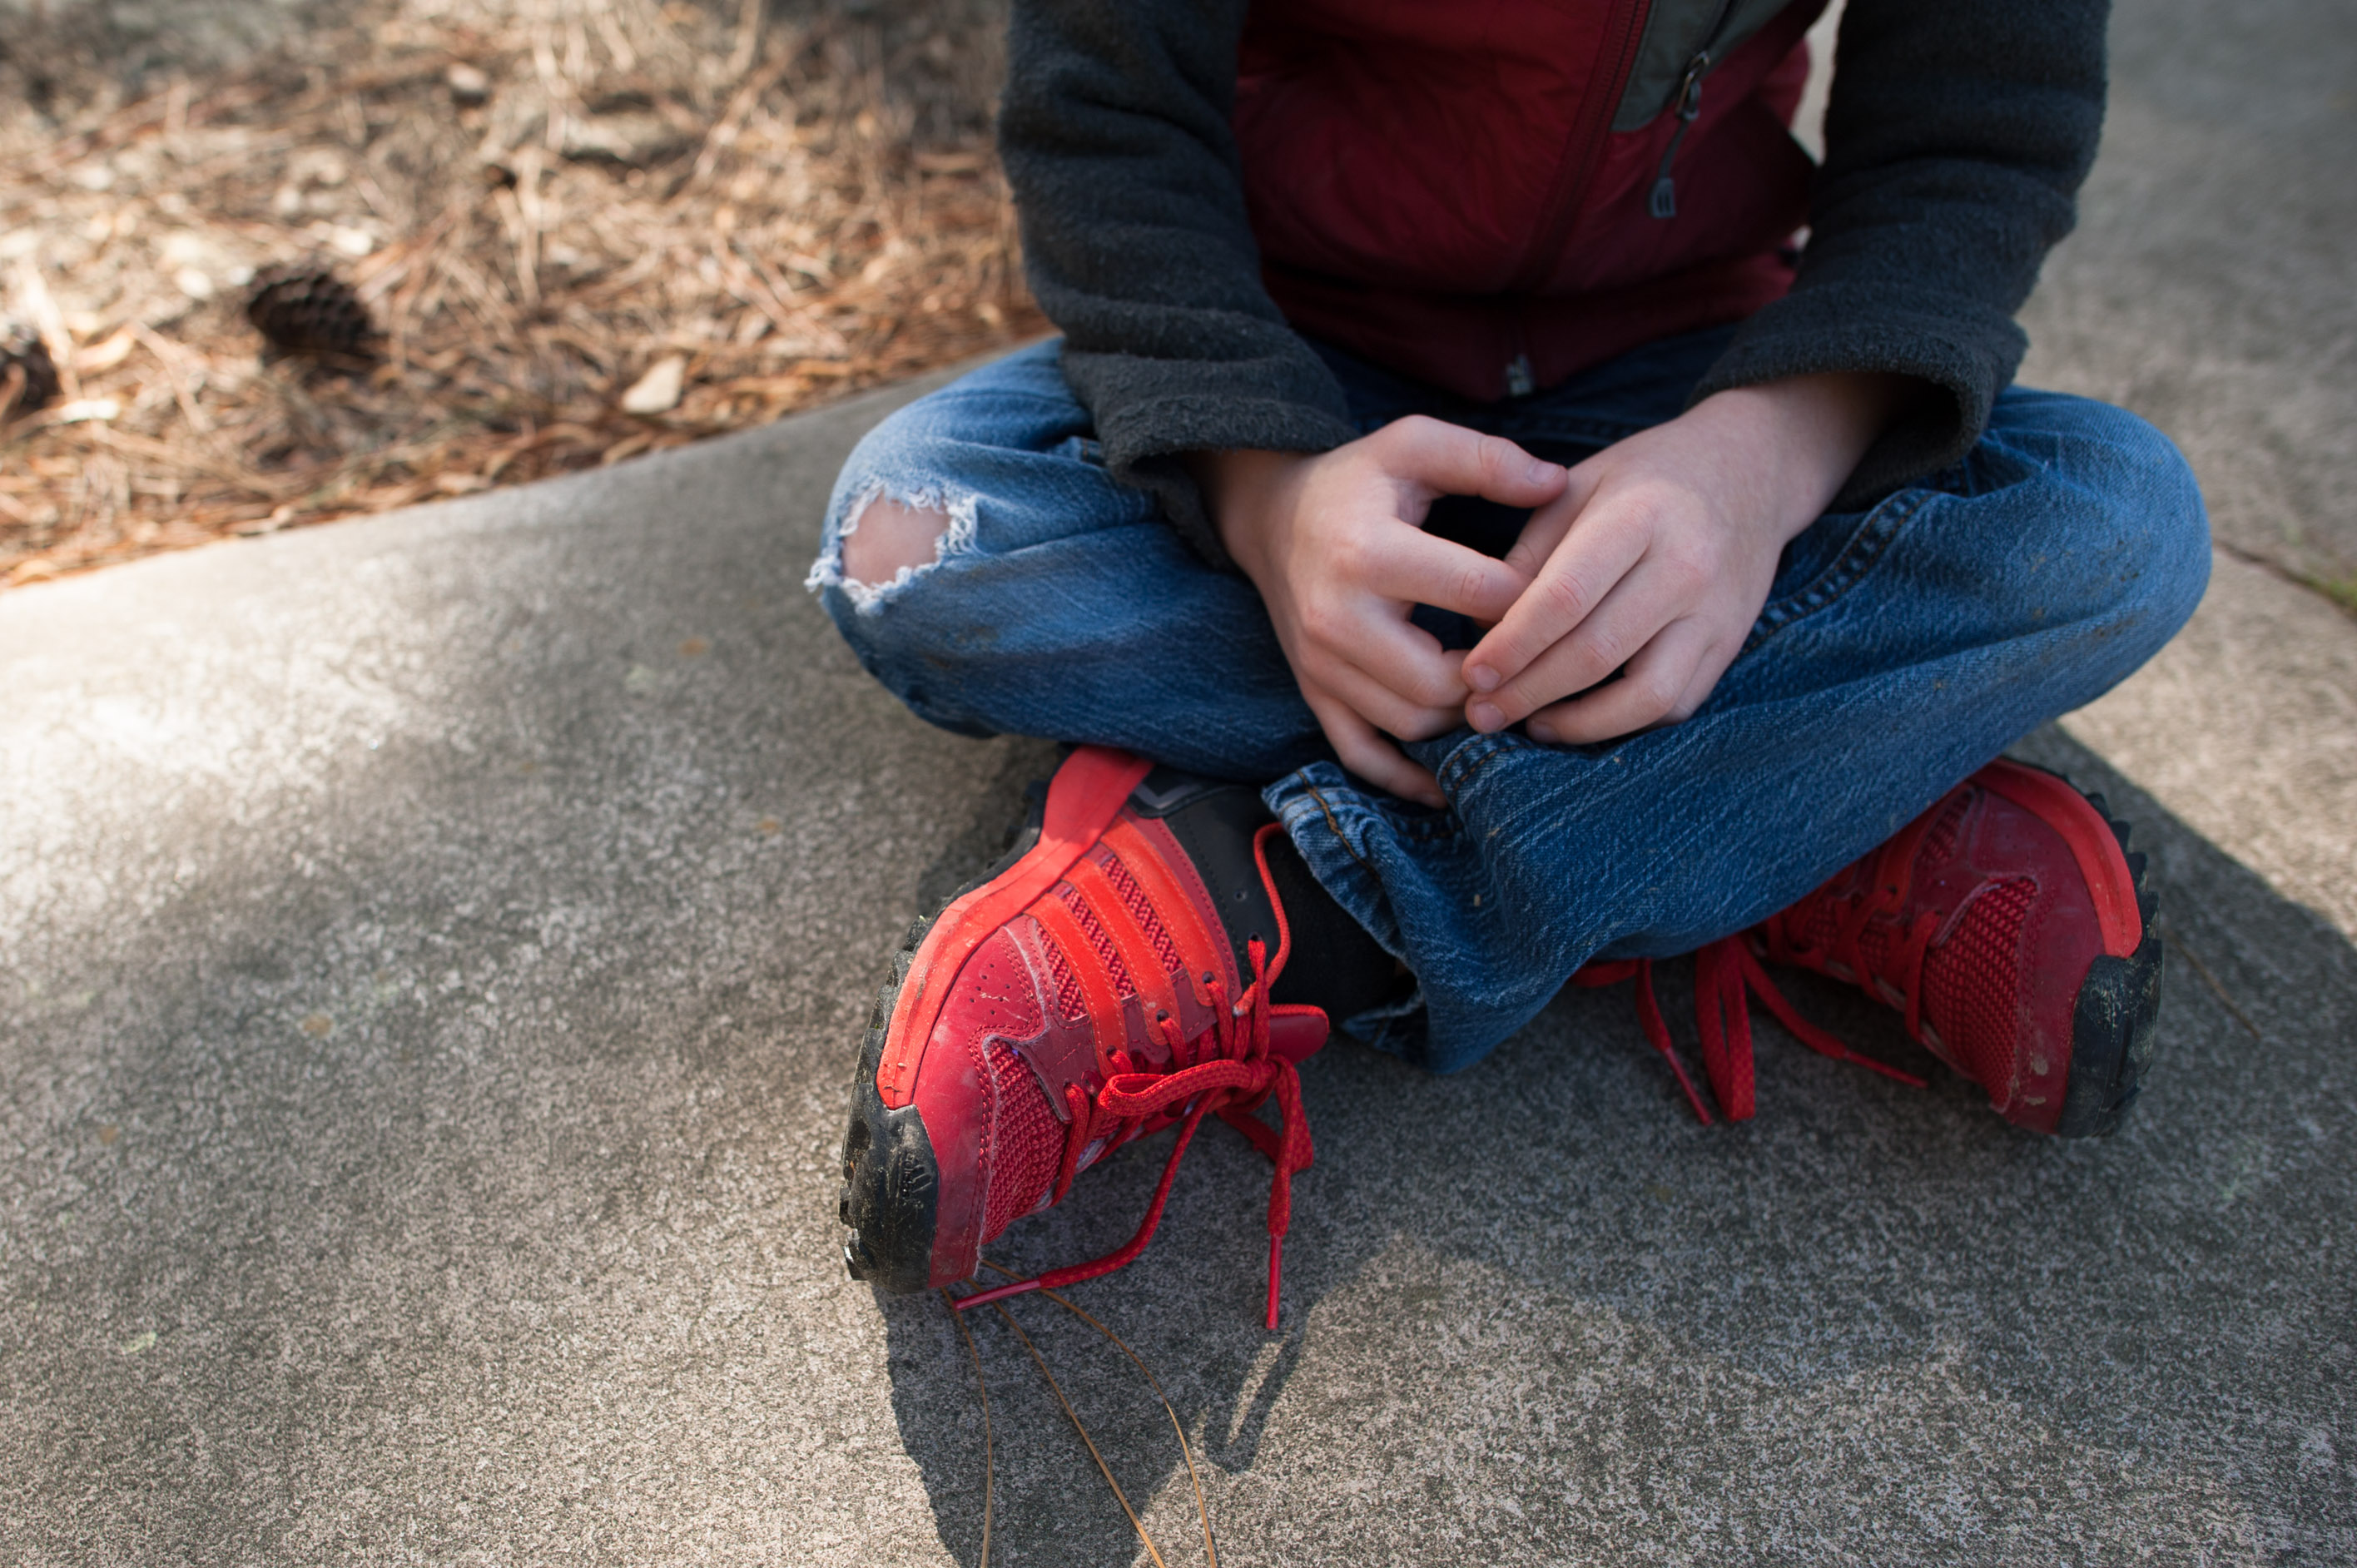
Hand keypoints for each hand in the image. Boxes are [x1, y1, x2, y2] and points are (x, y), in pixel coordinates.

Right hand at [1195, 419, 1567, 804]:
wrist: (1273, 519)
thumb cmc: (1358, 481)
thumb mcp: (1414, 444)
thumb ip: (1487, 460)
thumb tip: (1558, 485)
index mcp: (1367, 552)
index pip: (1477, 595)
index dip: (1535, 600)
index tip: (1561, 592)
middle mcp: (1336, 618)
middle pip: (1443, 681)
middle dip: (1499, 675)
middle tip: (1537, 657)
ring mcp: (1320, 665)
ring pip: (1412, 723)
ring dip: (1465, 717)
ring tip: (1501, 689)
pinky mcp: (1314, 693)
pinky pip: (1361, 755)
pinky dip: (1406, 777)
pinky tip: (1448, 780)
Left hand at [1461, 373, 1912, 744]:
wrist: (1750, 472)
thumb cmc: (1644, 479)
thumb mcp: (1578, 487)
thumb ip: (1530, 554)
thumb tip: (1484, 630)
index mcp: (1639, 516)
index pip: (1567, 596)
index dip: (1514, 644)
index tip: (1471, 674)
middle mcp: (1686, 567)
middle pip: (1598, 652)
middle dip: (1529, 692)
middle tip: (1479, 713)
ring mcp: (1716, 613)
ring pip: (1646, 696)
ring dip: (1578, 724)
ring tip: (1528, 725)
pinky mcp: (1730, 645)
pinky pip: (1674, 704)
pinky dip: (1622, 723)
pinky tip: (1576, 719)